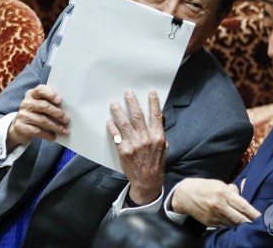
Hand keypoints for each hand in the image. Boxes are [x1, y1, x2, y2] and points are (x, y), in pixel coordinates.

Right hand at [7, 85, 69, 150]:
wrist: (21, 128)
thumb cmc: (38, 114)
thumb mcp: (43, 105)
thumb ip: (52, 103)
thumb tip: (68, 109)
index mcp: (33, 94)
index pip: (40, 90)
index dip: (50, 94)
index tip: (59, 100)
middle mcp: (26, 103)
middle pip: (43, 106)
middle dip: (57, 113)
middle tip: (67, 119)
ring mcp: (22, 115)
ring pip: (42, 120)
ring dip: (55, 126)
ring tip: (64, 131)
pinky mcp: (20, 127)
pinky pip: (37, 131)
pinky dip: (47, 134)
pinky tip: (54, 136)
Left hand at [107, 89, 166, 204]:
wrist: (147, 181)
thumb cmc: (156, 162)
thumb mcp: (164, 147)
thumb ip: (160, 132)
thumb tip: (159, 118)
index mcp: (158, 136)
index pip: (156, 115)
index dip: (154, 102)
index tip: (151, 92)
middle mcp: (146, 138)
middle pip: (138, 115)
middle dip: (132, 102)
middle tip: (128, 92)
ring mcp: (134, 144)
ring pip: (124, 123)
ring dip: (118, 111)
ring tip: (113, 103)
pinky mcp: (124, 151)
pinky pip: (116, 135)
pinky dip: (112, 127)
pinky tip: (109, 121)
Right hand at [172, 178, 260, 227]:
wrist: (185, 194)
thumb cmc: (205, 187)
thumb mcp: (219, 184)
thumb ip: (233, 190)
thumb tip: (245, 191)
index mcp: (223, 193)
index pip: (242, 205)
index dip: (253, 213)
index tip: (262, 218)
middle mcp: (219, 205)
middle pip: (239, 218)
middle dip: (250, 223)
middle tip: (260, 226)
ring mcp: (214, 216)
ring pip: (232, 224)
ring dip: (241, 226)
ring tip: (250, 226)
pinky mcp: (210, 223)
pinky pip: (224, 227)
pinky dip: (232, 227)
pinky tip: (237, 226)